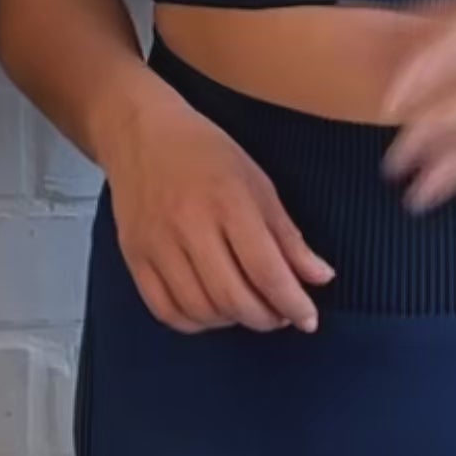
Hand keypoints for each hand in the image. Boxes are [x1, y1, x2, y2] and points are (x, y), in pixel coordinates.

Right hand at [107, 84, 334, 335]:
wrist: (141, 133)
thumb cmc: (205, 153)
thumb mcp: (257, 182)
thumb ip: (287, 235)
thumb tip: (320, 278)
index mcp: (228, 201)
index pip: (266, 270)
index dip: (293, 303)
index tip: (308, 319)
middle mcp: (189, 226)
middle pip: (232, 297)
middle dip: (265, 318)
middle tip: (280, 314)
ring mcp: (157, 244)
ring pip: (200, 309)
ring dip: (232, 321)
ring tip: (247, 308)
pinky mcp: (134, 256)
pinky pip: (165, 310)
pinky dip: (194, 322)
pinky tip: (211, 310)